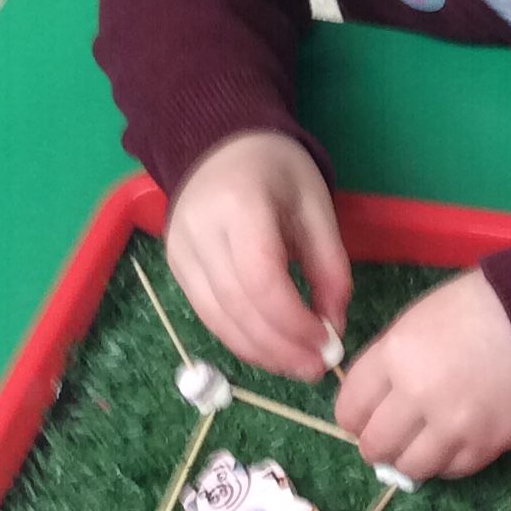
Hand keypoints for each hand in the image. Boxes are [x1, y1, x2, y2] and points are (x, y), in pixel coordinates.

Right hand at [165, 131, 350, 382]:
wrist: (221, 143)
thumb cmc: (277, 170)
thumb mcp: (316, 205)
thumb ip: (329, 264)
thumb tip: (334, 325)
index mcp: (239, 205)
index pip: (260, 279)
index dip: (293, 321)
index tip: (326, 342)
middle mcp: (199, 232)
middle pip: (236, 306)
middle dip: (279, 346)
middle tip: (315, 367)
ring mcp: (180, 251)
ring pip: (216, 319)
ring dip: (259, 352)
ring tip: (297, 366)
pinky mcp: (176, 267)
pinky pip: (207, 314)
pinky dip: (239, 338)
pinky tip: (270, 350)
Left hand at [335, 271, 510, 481]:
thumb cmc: (477, 307)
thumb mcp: (416, 320)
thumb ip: (388, 360)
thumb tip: (371, 400)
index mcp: (394, 356)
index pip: (349, 410)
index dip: (353, 418)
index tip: (364, 417)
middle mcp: (417, 396)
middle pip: (374, 446)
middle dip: (376, 445)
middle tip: (390, 436)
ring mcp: (452, 425)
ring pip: (409, 468)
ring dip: (409, 459)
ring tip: (421, 443)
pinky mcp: (485, 445)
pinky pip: (451, 471)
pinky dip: (446, 461)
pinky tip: (452, 441)